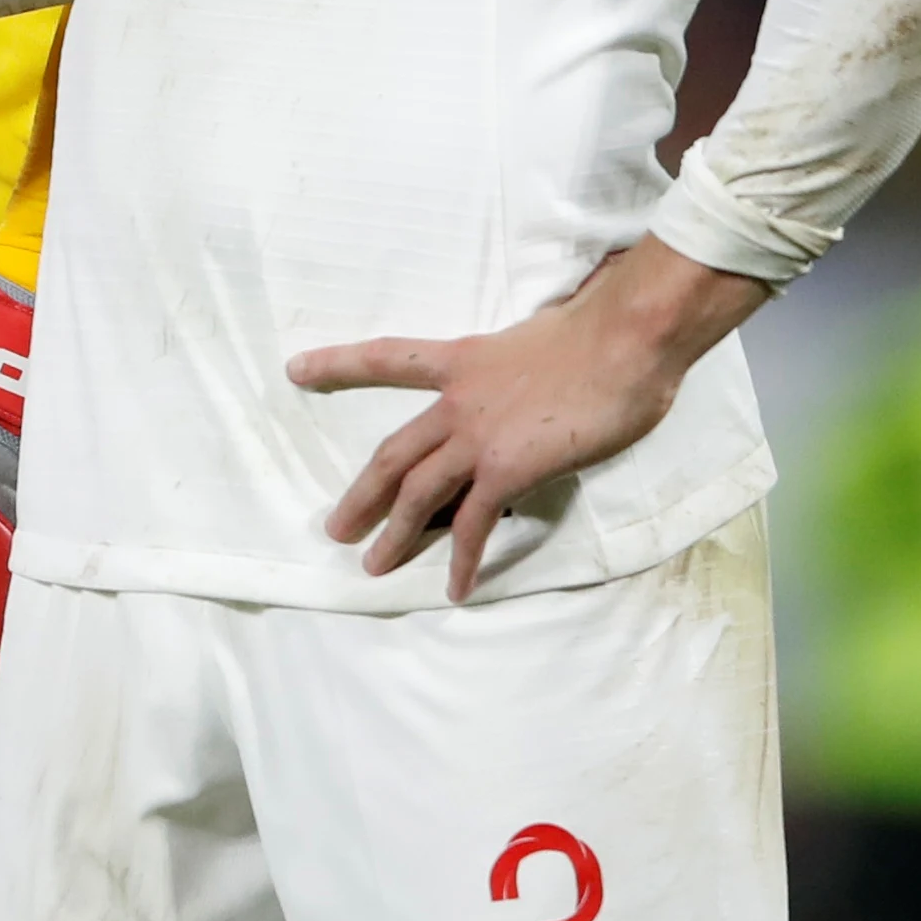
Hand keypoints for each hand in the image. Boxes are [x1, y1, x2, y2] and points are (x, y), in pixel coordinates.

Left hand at [291, 237, 769, 601]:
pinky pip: (476, 522)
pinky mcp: (509, 468)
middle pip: (392, 454)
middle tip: (334, 529)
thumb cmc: (596, 334)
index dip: (339, 364)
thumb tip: (524, 396)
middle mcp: (457, 400)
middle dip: (361, 495)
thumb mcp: (537, 342)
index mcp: (460, 361)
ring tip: (372, 565)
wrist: (623, 341)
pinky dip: (465, 559)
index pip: (386, 358)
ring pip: (418, 493)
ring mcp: (478, 436)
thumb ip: (516, 374)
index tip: (297, 370)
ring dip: (395, 534)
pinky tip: (456, 587)